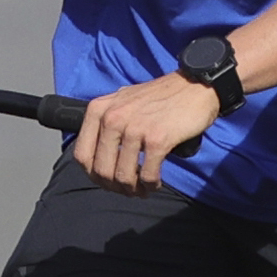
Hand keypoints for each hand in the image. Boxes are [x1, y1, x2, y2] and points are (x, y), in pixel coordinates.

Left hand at [73, 72, 220, 196]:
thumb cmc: (160, 96)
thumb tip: (98, 157)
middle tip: (128, 190)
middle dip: (114, 187)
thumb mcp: (123, 101)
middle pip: (101, 170)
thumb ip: (107, 122)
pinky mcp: (157, 139)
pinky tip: (155, 183)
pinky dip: (150, 185)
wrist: (195, 86)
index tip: (107, 181)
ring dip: (133, 189)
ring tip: (143, 189)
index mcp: (99, 110)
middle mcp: (112, 118)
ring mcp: (134, 129)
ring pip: (122, 176)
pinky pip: (147, 175)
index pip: (82, 155)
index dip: (94, 175)